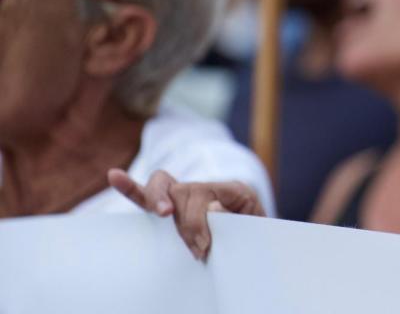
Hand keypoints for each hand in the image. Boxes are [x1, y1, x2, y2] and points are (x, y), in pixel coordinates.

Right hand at [108, 169, 265, 260]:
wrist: (260, 246)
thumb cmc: (256, 239)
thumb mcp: (255, 228)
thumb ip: (237, 218)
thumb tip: (213, 206)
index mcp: (235, 190)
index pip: (205, 195)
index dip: (199, 222)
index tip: (204, 247)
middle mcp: (210, 187)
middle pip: (185, 191)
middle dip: (186, 221)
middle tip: (199, 247)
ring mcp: (191, 195)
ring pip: (165, 186)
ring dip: (158, 201)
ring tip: (164, 213)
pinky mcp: (175, 207)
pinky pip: (149, 195)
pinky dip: (131, 188)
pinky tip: (114, 176)